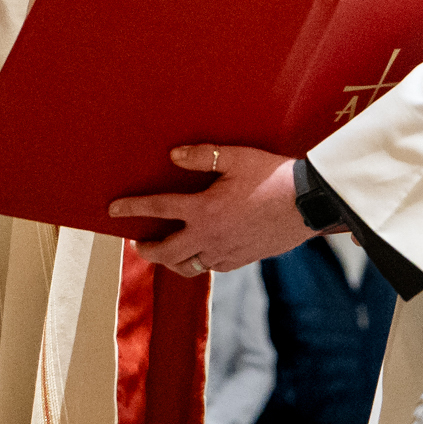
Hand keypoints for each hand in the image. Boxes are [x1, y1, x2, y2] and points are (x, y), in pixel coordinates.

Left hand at [111, 147, 312, 275]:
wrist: (309, 204)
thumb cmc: (274, 176)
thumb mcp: (238, 158)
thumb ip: (203, 157)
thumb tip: (173, 156)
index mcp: (204, 210)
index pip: (158, 209)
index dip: (132, 208)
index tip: (113, 210)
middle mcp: (209, 236)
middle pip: (166, 253)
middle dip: (147, 248)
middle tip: (139, 242)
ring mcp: (226, 252)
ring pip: (188, 266)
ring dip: (172, 261)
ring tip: (167, 251)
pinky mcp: (242, 259)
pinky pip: (212, 266)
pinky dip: (200, 261)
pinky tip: (202, 252)